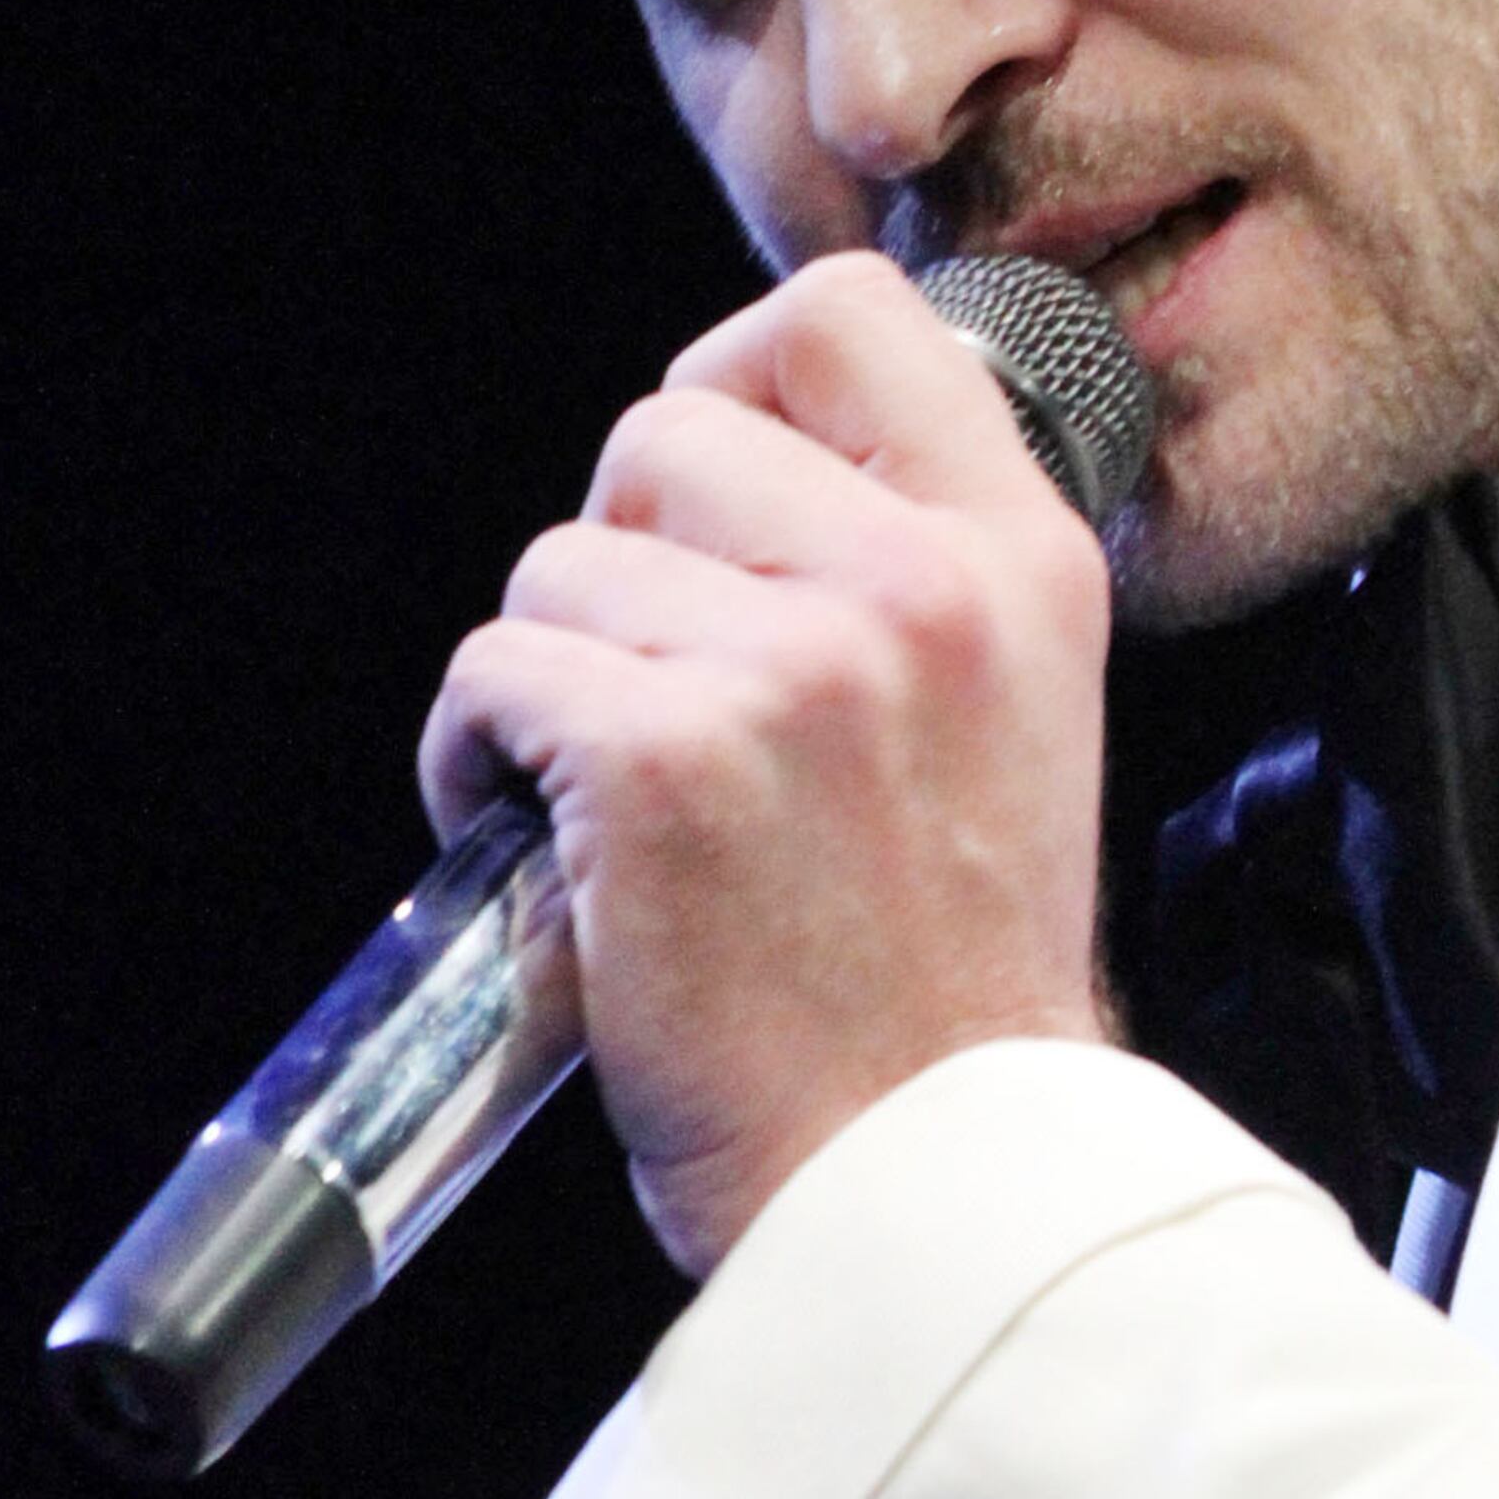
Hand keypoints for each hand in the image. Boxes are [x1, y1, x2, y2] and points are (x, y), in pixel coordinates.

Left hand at [423, 251, 1116, 1278]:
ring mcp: (789, 669)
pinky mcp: (660, 760)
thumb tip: (749, 478)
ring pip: (561, 562)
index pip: (849, 316)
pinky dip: (475, 760)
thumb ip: (922, 582)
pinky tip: (544, 845)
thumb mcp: (1021, 726)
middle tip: (655, 689)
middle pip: (666, 431)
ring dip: (549, 678)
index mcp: (1023, 562)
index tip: (709, 495)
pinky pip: (494, 671)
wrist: (935, 1181)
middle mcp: (919, 590)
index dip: (735, 378)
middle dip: (624, 555)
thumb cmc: (948, 991)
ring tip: (609, 803)